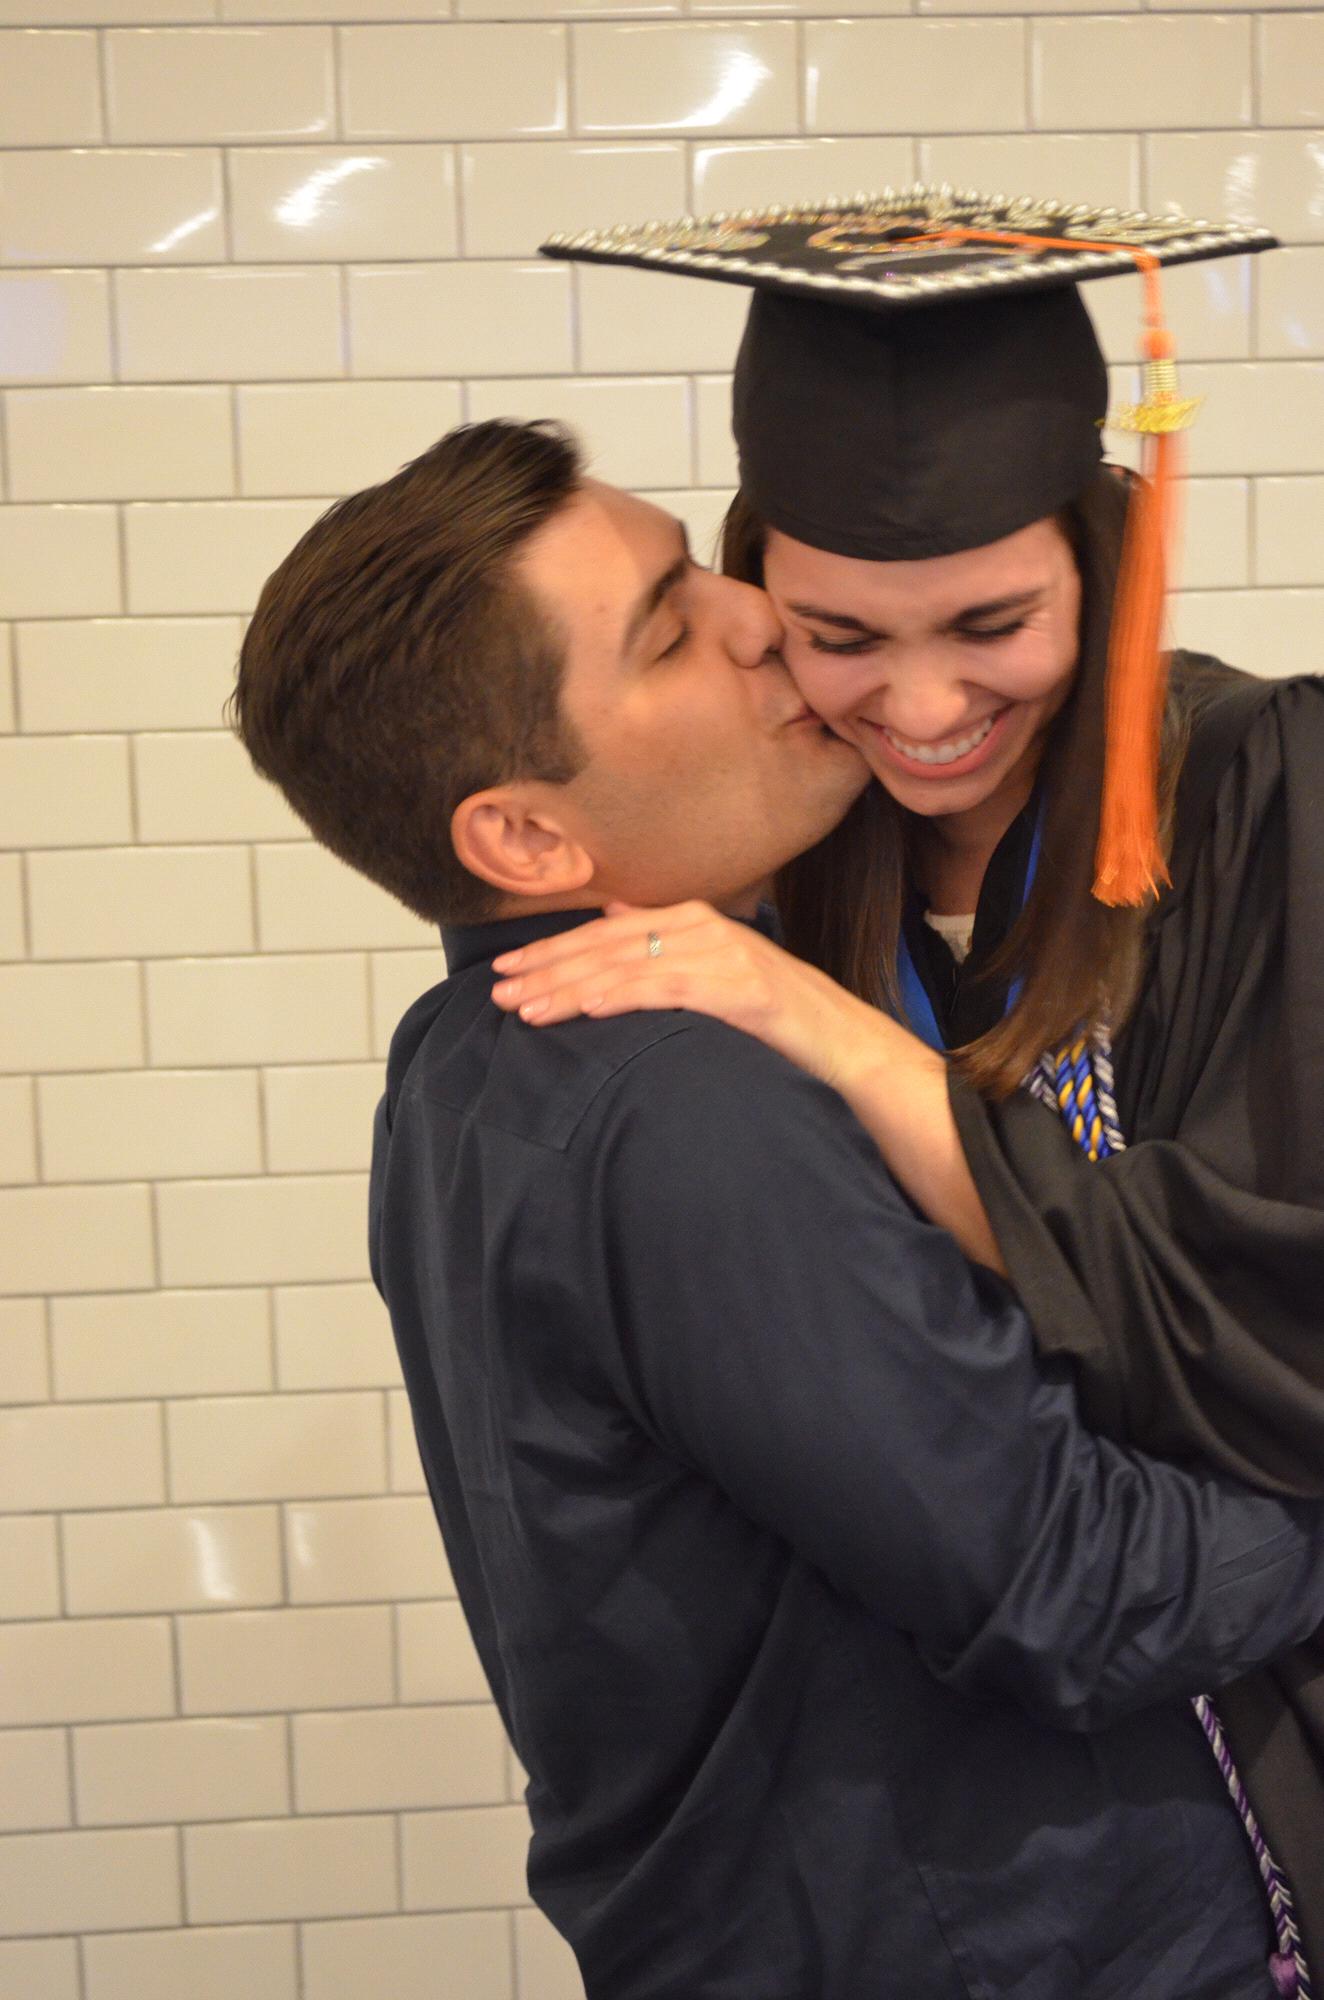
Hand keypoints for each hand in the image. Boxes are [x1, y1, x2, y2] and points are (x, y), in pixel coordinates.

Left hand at [490, 900, 882, 1094]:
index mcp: (691, 920)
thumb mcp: (715, 969)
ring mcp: (723, 955)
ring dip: (571, 989)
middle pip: (608, 946)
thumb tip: (615, 913)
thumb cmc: (773, 1015)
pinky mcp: (740, 988)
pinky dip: (625, 996)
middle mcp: (703, 927)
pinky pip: (670, 990)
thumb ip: (665, 942)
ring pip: (629, 968)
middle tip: (499, 992)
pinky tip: (588, 1009)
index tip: (507, 971)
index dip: (552, 951)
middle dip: (548, 970)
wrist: (842, 1042)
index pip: (605, 932)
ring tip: (527, 1009)